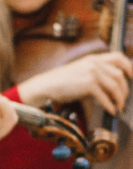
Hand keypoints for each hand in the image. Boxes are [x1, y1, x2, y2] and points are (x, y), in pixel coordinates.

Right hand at [17, 52, 132, 115]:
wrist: (45, 86)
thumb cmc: (59, 82)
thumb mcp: (79, 71)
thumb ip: (94, 73)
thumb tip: (108, 86)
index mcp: (93, 59)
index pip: (118, 57)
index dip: (129, 67)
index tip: (132, 76)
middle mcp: (94, 64)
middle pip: (120, 75)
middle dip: (125, 89)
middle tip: (123, 99)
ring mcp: (92, 73)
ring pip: (115, 86)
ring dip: (119, 99)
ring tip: (118, 107)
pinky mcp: (88, 85)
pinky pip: (105, 97)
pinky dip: (110, 105)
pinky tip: (111, 110)